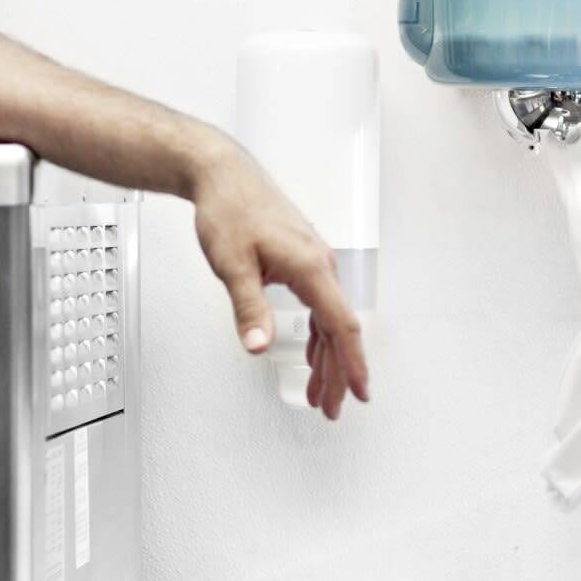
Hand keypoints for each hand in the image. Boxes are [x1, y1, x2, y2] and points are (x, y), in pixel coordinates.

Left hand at [190, 144, 370, 419]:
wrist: (222, 173)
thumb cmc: (229, 208)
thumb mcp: (233, 264)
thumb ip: (248, 308)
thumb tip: (258, 346)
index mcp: (310, 267)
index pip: (340, 326)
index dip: (351, 364)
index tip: (358, 392)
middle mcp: (319, 264)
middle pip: (338, 330)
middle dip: (336, 373)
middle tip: (331, 408)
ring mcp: (313, 262)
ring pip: (329, 320)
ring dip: (326, 358)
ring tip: (320, 392)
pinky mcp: (303, 260)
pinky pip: (320, 306)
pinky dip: (318, 336)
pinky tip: (312, 354)